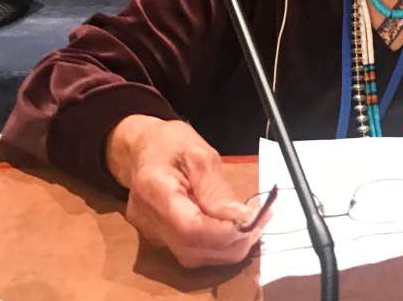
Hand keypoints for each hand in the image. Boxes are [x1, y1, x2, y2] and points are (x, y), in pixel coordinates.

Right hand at [106, 115, 269, 267]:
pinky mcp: (157, 239)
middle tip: (259, 221)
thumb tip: (242, 219)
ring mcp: (150, 232)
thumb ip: (217, 190)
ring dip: (226, 247)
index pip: (190, 227)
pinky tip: (231, 229)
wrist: (143, 148)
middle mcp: (148, 218)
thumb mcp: (200, 154)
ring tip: (249, 224)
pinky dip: (215, 246)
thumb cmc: (171, 143)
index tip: (253, 220)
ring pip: (192, 258)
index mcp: (154, 189)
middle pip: (192, 248)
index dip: (224, 232)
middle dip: (232, 241)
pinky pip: (190, 252)